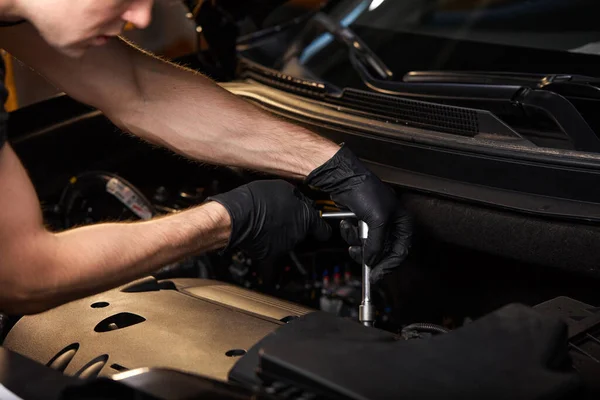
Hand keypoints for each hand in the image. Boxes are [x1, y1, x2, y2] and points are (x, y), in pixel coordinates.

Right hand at [206, 180, 330, 261]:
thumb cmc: (257, 199)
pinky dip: (269, 253)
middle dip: (295, 225)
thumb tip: (302, 201)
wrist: (237, 217)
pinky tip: (261, 241)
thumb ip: (298, 197)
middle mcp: (298, 235)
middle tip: (281, 215)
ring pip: (288, 242)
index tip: (320, 228)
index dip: (322, 228)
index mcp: (306, 219)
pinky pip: (273, 258)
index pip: (323, 230)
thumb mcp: (284, 188)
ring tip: (266, 223)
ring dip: (280, 234)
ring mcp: (285, 247)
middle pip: (303, 233)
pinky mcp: (269, 257)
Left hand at [305, 145, 411, 282]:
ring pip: (368, 248)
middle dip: (369, 255)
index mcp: (403, 223)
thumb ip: (377, 244)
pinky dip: (349, 234)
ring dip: (356, 242)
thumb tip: (372, 261)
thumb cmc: (365, 191)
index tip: (376, 276)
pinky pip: (357, 239)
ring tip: (350, 231)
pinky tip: (346, 224)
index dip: (388, 266)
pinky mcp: (362, 223)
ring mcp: (376, 225)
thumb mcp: (377, 220)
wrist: (343, 179)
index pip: (400, 252)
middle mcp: (392, 225)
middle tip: (360, 260)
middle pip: (384, 253)